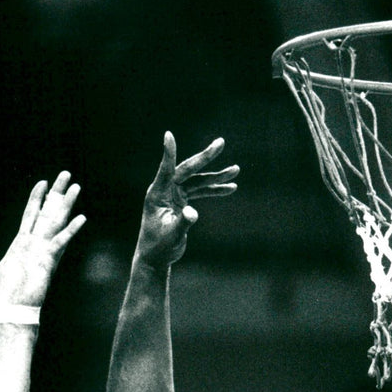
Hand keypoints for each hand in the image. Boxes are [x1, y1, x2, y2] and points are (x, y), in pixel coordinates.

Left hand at [0, 172, 85, 308]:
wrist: (6, 313)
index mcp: (20, 244)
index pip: (30, 215)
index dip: (36, 198)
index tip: (43, 182)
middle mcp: (34, 244)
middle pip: (47, 212)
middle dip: (57, 193)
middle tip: (66, 175)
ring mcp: (42, 250)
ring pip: (56, 221)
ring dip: (66, 204)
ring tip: (76, 186)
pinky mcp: (48, 260)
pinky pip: (61, 241)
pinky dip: (71, 230)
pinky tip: (82, 217)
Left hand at [137, 132, 237, 267]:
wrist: (155, 257)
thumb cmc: (159, 247)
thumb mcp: (171, 237)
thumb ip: (182, 224)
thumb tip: (193, 213)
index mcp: (157, 194)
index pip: (165, 169)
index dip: (169, 153)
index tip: (168, 135)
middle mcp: (165, 190)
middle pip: (188, 170)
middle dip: (206, 157)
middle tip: (221, 142)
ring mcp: (174, 194)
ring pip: (198, 180)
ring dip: (216, 176)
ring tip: (236, 170)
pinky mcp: (181, 201)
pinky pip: (200, 192)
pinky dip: (214, 190)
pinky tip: (230, 188)